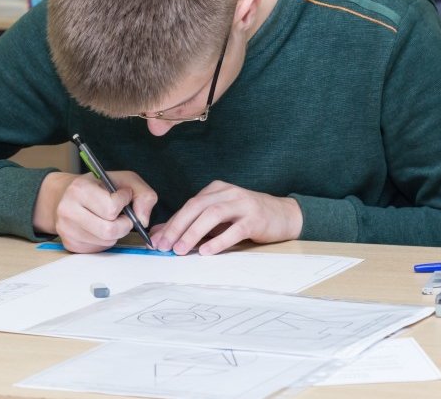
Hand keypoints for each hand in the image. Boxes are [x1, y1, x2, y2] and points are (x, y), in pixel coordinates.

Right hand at [41, 170, 158, 253]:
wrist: (67, 194)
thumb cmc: (100, 186)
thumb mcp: (125, 180)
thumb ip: (143, 195)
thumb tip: (143, 221)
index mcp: (80, 189)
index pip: (111, 208)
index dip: (124, 203)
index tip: (122, 196)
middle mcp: (68, 210)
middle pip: (109, 230)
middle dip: (124, 224)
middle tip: (123, 215)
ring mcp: (66, 229)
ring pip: (106, 241)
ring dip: (116, 233)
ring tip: (110, 219)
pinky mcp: (70, 244)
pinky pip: (98, 248)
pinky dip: (106, 240)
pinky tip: (100, 227)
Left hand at [150, 181, 301, 255]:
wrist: (283, 215)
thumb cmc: (247, 217)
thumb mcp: (219, 218)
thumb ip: (193, 223)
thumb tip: (160, 234)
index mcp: (217, 189)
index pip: (189, 205)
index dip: (171, 223)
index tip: (156, 241)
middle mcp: (228, 193)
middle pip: (197, 206)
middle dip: (177, 226)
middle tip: (164, 245)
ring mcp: (243, 204)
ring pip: (213, 214)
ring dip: (193, 232)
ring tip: (180, 249)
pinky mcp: (256, 219)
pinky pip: (234, 229)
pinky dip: (218, 241)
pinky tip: (206, 251)